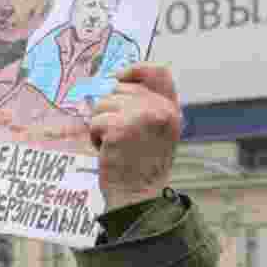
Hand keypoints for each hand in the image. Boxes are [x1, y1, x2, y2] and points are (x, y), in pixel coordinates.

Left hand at [88, 64, 181, 210]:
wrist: (138, 197)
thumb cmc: (142, 166)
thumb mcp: (156, 132)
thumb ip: (146, 105)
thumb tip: (116, 80)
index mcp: (171, 110)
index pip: (158, 71)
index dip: (135, 69)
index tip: (119, 78)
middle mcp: (160, 110)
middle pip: (120, 88)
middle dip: (110, 109)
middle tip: (120, 136)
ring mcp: (141, 117)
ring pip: (103, 103)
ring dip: (101, 124)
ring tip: (115, 144)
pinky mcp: (121, 128)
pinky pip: (96, 120)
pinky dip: (95, 136)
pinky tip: (108, 151)